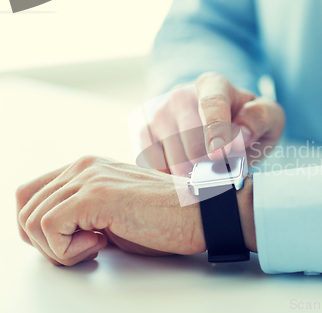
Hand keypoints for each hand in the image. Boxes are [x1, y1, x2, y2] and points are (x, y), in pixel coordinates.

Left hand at [16, 156, 256, 265]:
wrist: (202, 213)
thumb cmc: (166, 218)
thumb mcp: (114, 213)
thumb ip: (83, 214)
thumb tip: (52, 234)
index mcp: (87, 167)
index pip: (31, 193)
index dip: (39, 227)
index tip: (71, 242)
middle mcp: (83, 166)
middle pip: (24, 206)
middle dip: (44, 240)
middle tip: (81, 248)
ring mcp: (88, 178)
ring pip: (31, 219)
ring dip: (56, 247)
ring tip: (94, 246)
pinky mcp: (95, 196)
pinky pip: (47, 227)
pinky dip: (66, 249)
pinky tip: (100, 244)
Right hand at [139, 72, 284, 174]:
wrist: (216, 120)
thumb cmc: (245, 120)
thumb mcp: (268, 115)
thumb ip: (261, 118)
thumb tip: (241, 135)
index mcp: (214, 84)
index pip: (212, 103)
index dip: (215, 130)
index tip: (219, 155)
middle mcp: (181, 93)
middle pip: (187, 132)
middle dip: (205, 160)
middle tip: (219, 173)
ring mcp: (159, 111)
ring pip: (167, 148)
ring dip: (187, 170)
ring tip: (204, 176)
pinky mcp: (145, 131)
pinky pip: (149, 157)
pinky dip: (166, 173)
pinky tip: (183, 176)